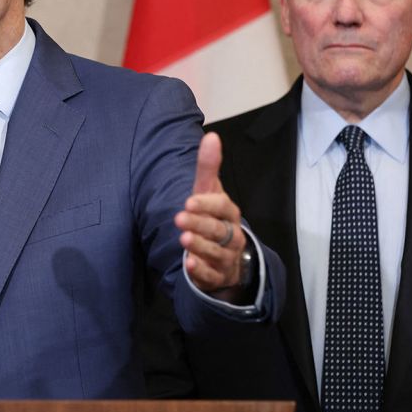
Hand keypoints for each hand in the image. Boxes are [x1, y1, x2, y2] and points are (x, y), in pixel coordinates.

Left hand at [175, 132, 245, 294]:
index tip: (189, 201)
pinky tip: (189, 265)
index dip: (207, 205)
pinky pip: (211, 275)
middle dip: (199, 224)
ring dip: (199, 246)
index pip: (222, 207)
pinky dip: (201, 270)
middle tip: (179, 218)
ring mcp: (226, 257)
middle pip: (218, 230)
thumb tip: (211, 136)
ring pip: (215, 252)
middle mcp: (231, 235)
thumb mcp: (208, 192)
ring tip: (183, 239)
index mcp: (229, 213)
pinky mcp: (217, 275)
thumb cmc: (213, 218)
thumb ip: (207, 167)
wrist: (227, 256)